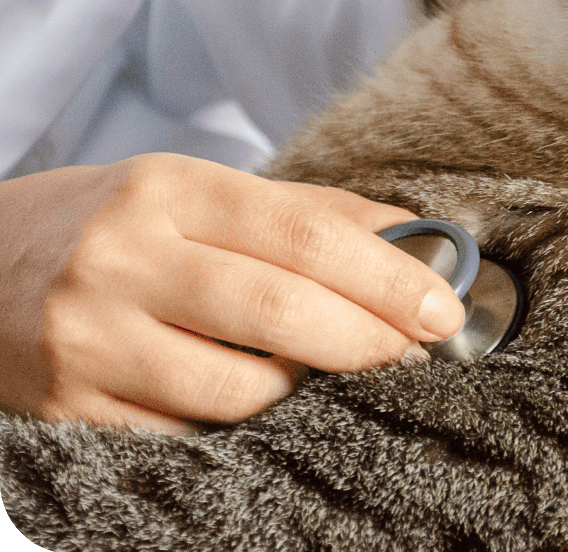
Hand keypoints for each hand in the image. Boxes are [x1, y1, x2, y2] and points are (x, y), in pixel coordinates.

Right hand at [0, 154, 464, 433]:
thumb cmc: (125, 223)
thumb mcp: (207, 192)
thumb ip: (312, 212)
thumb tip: (414, 237)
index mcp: (169, 189)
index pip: (303, 235)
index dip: (385, 277)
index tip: (440, 306)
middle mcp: (122, 260)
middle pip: (279, 313)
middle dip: (368, 341)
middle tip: (416, 350)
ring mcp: (87, 341)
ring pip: (239, 392)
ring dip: (308, 390)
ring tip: (328, 369)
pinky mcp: (68, 412)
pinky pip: (189, 436)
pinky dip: (245, 425)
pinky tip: (267, 400)